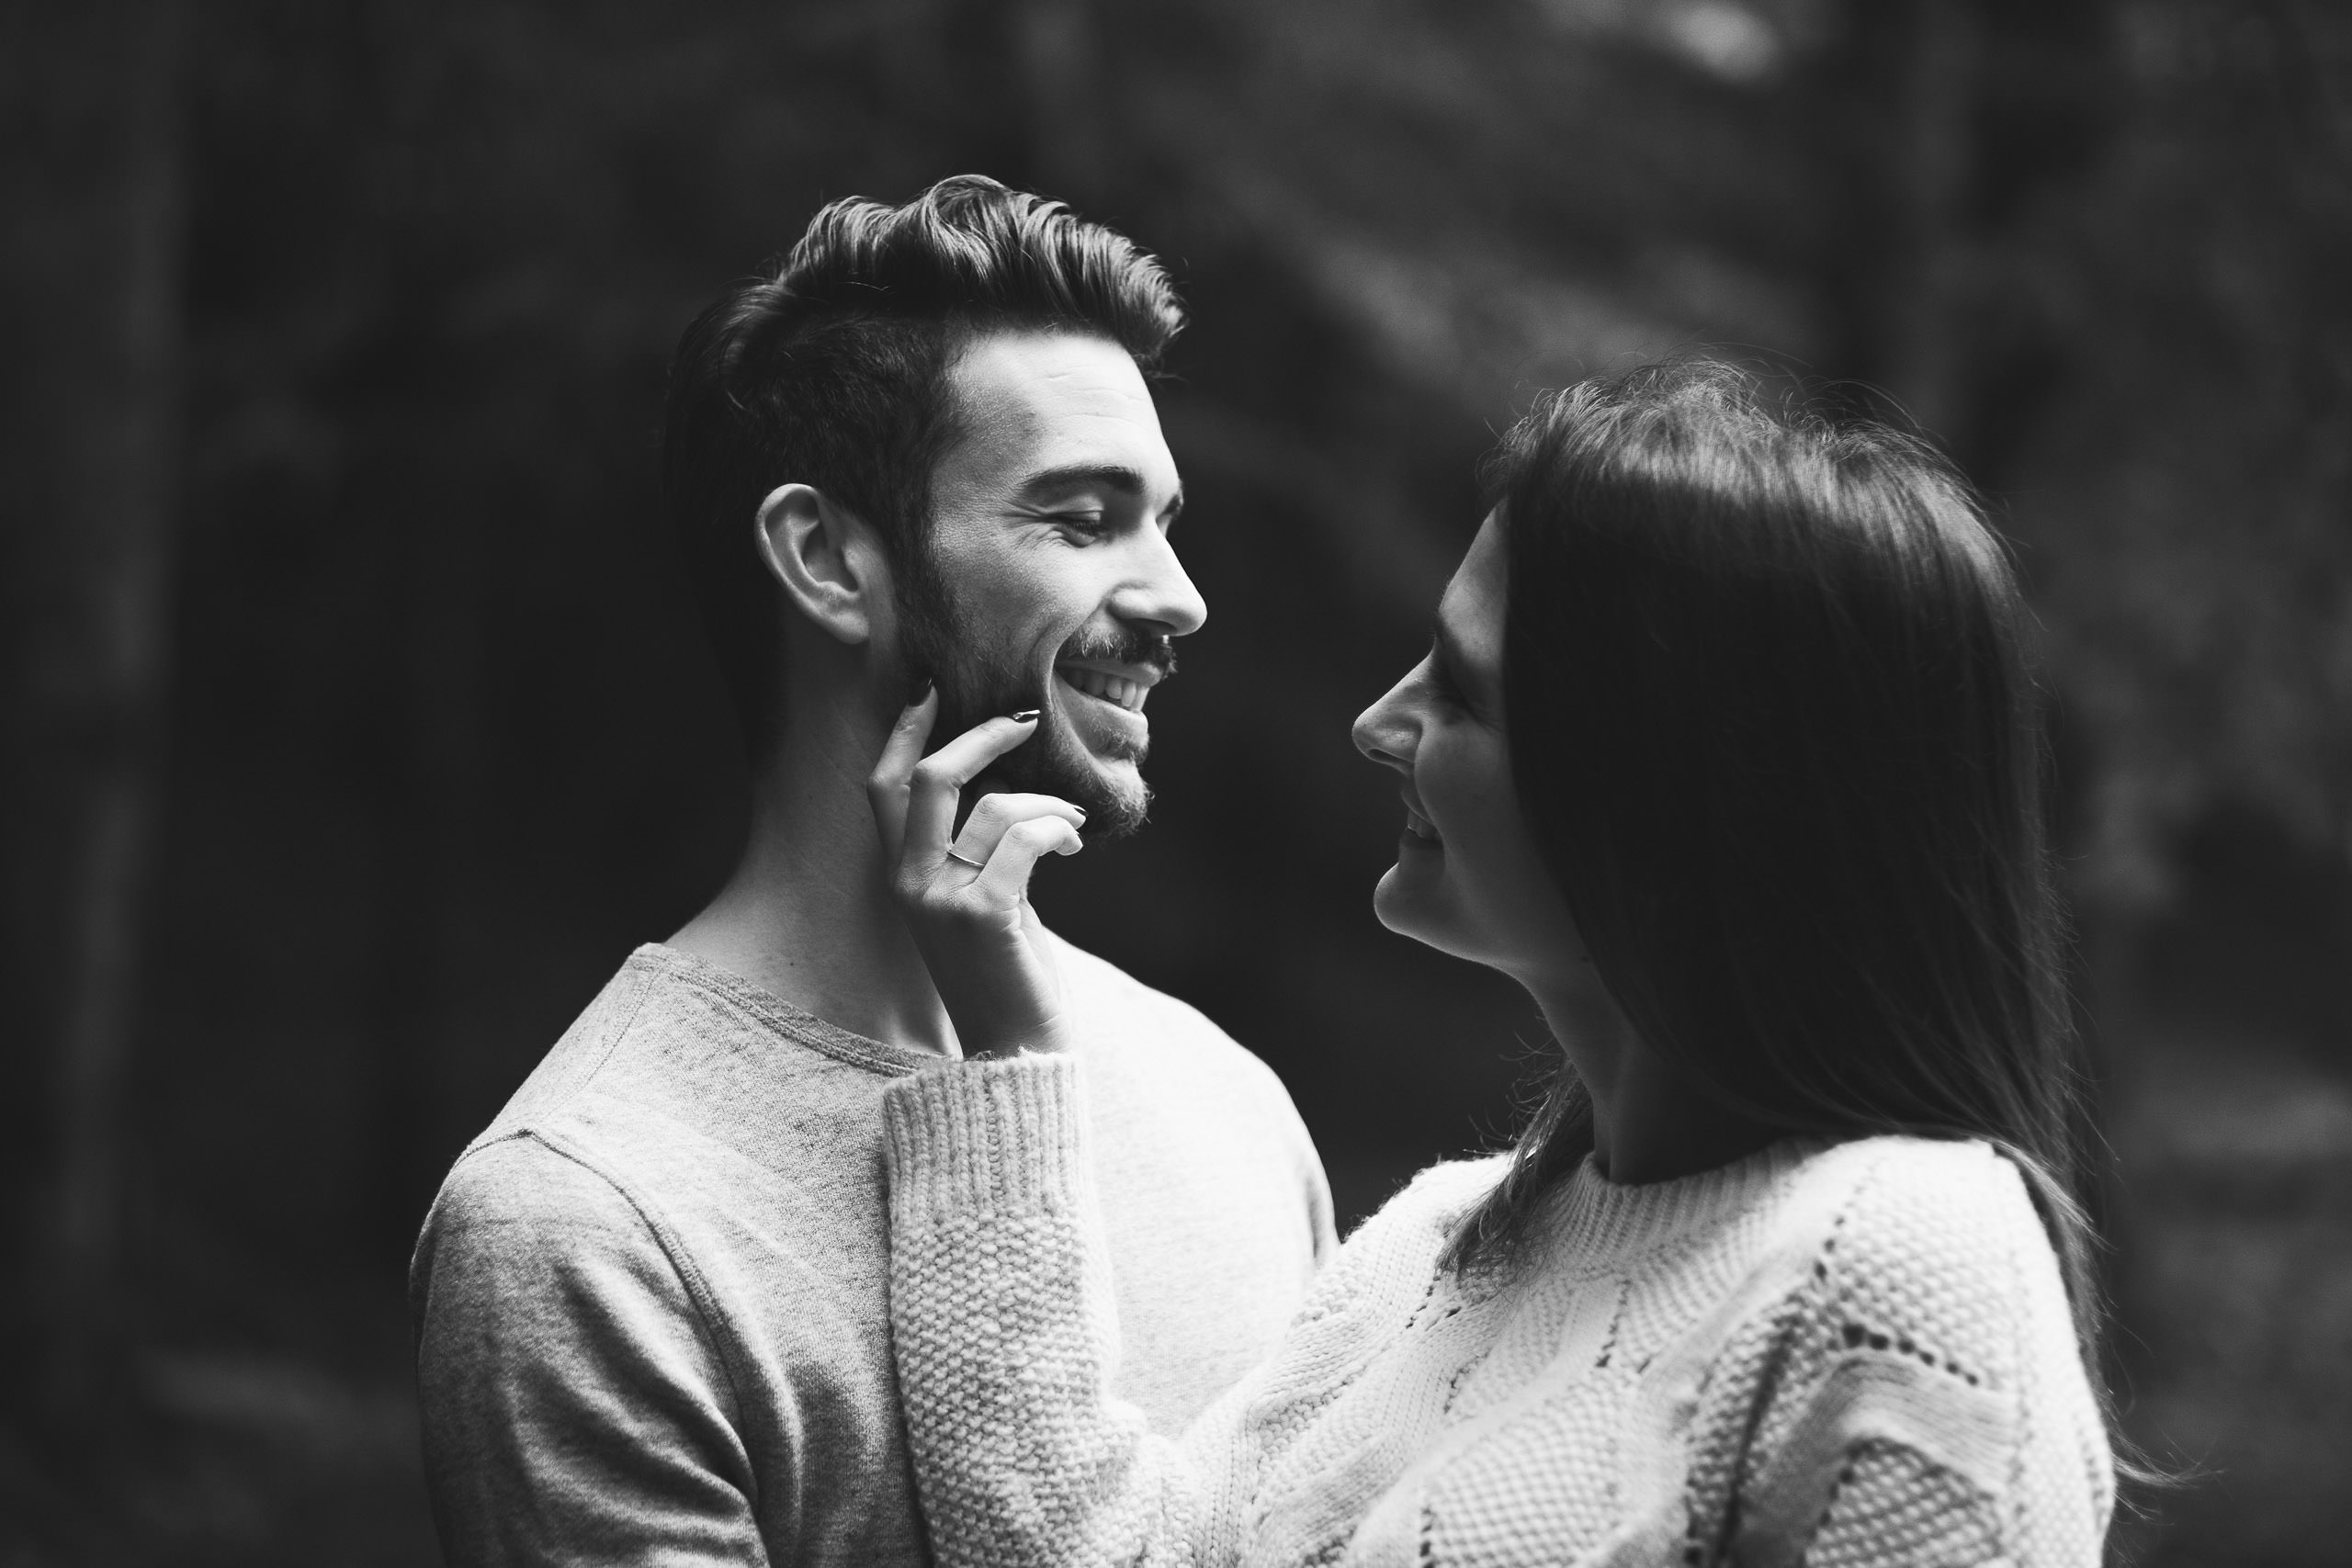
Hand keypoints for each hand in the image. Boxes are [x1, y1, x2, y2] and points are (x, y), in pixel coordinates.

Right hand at [867, 689, 1086, 1059]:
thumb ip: (979, 851)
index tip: (931, 688)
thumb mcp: (981, 902)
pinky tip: (1070, 847)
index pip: (884, 787)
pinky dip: (1056, 831)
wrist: (1015, 1054)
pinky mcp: (984, 917)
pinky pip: (1023, 840)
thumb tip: (1009, 790)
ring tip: (1070, 825)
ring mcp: (942, 902)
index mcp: (902, 877)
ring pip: (995, 807)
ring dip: (1047, 803)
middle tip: (1024, 720)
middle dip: (980, 736)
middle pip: (928, 779)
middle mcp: (910, 885)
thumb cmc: (1007, 975)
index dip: (904, 731)